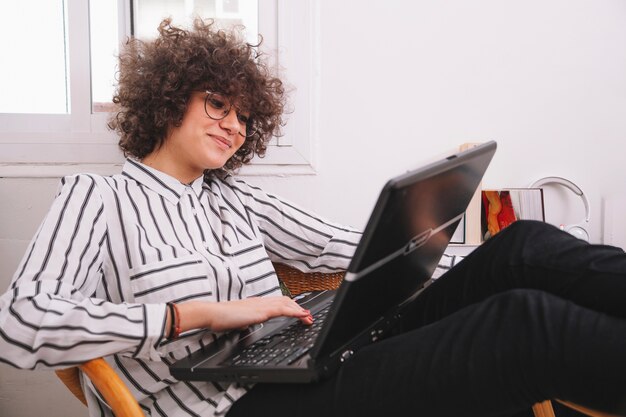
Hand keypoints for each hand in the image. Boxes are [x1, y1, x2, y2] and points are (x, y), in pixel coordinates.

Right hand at [175, 297, 312, 333]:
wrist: (212, 313)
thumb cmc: (220, 318)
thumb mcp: (237, 320)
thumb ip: (244, 321)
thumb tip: (245, 325)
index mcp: (255, 303)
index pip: (277, 302)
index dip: (289, 306)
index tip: (298, 312)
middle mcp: (260, 301)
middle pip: (285, 300)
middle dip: (298, 308)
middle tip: (308, 316)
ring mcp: (261, 305)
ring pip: (286, 303)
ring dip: (300, 310)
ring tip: (309, 317)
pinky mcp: (261, 311)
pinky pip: (283, 309)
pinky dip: (295, 312)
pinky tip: (302, 316)